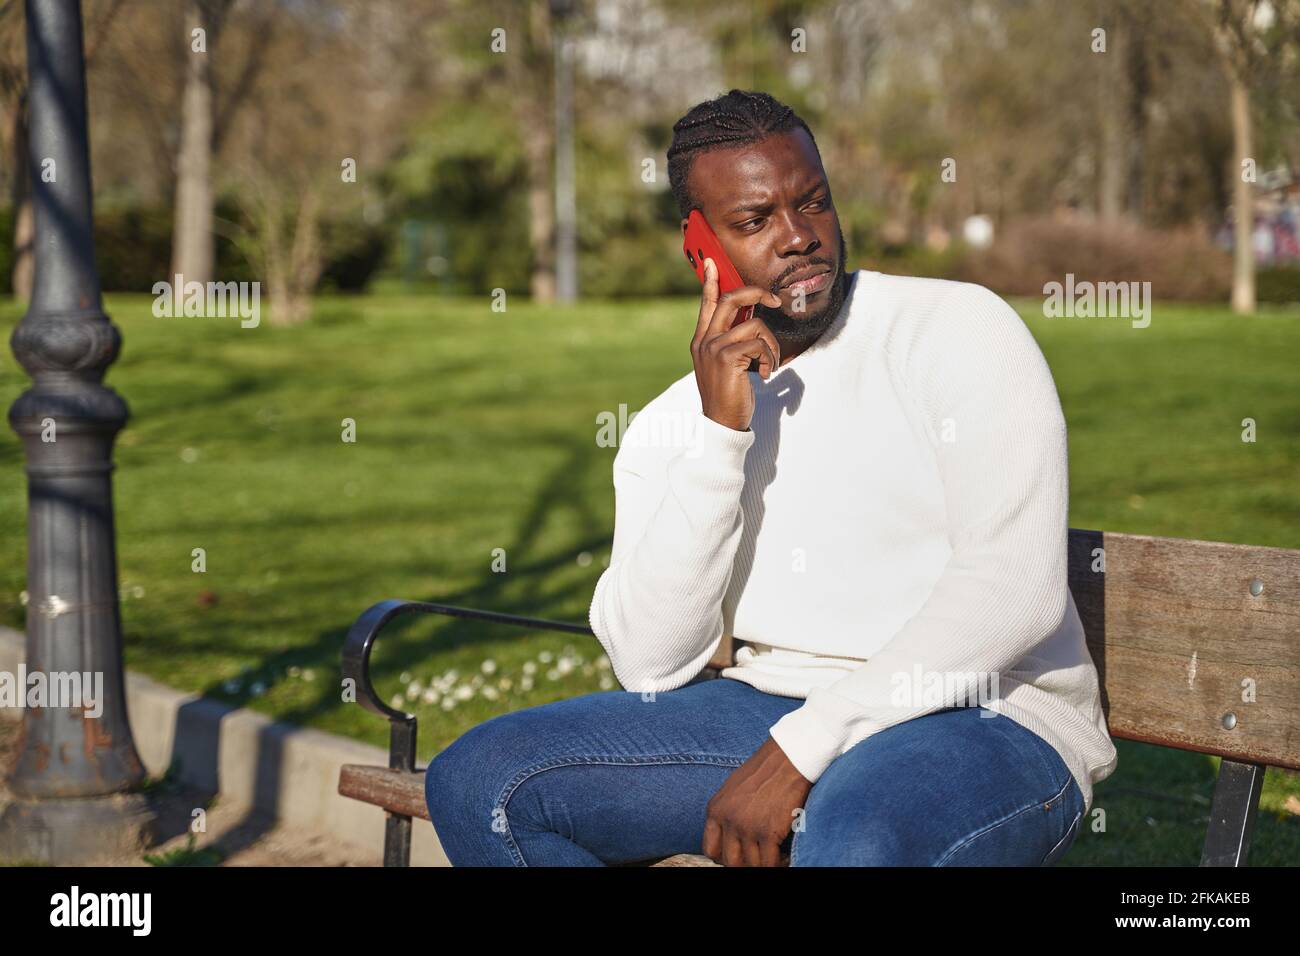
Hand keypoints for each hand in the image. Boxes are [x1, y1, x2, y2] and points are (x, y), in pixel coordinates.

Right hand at [692, 257, 782, 431]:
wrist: (721, 423)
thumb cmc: (728, 395)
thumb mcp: (724, 365)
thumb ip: (730, 342)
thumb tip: (750, 322)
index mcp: (702, 340)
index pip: (708, 303)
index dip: (710, 281)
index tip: (711, 261)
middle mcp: (704, 340)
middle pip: (732, 299)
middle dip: (757, 293)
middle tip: (775, 300)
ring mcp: (713, 348)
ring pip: (754, 325)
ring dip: (771, 345)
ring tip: (769, 364)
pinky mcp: (727, 358)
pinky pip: (759, 344)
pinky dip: (769, 359)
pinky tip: (764, 375)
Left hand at [703, 736, 811, 865]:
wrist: (788, 758)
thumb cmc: (765, 770)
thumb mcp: (733, 789)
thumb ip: (727, 812)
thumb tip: (730, 836)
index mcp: (715, 809)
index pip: (710, 849)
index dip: (725, 857)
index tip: (740, 855)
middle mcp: (728, 820)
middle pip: (730, 861)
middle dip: (745, 863)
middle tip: (758, 857)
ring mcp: (747, 827)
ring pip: (751, 865)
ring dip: (763, 863)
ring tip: (774, 855)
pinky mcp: (768, 832)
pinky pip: (769, 863)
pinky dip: (778, 863)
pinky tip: (784, 855)